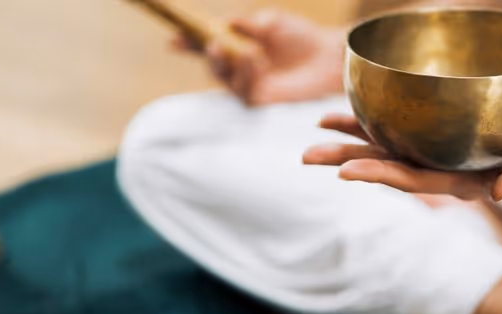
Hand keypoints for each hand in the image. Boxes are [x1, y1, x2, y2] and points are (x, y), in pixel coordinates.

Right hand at [174, 10, 345, 105]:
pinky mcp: (259, 101)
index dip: (188, 43)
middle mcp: (239, 69)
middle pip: (212, 65)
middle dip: (207, 55)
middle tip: (213, 44)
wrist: (328, 57)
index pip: (207, 45)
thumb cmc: (302, 37)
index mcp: (238, 46)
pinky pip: (242, 90)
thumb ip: (245, 25)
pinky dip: (246, 73)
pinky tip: (257, 61)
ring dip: (231, 62)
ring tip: (249, 51)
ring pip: (224, 78)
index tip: (173, 39)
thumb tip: (222, 24)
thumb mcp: (270, 24)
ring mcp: (248, 86)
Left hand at [303, 114, 501, 202]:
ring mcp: (444, 153)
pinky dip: (381, 119)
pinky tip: (357, 108)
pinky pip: (409, 127)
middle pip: (389, 165)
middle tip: (306, 155)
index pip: (414, 180)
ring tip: (318, 126)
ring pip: (391, 145)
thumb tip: (501, 192)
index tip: (345, 172)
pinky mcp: (450, 136)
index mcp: (464, 184)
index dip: (380, 175)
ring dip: (354, 138)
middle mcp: (445, 169)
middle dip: (348, 158)